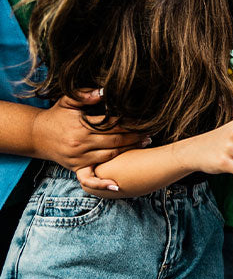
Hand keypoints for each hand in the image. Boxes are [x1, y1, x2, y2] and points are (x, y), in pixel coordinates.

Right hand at [30, 90, 145, 189]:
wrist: (35, 134)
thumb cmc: (56, 115)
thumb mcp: (68, 101)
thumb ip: (86, 95)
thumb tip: (106, 92)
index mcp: (80, 126)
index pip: (111, 124)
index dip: (129, 121)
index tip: (143, 118)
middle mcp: (80, 144)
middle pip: (114, 141)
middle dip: (135, 136)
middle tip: (151, 132)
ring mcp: (78, 158)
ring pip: (109, 156)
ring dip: (129, 151)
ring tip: (144, 144)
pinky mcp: (76, 168)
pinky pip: (89, 179)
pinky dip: (102, 184)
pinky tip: (117, 186)